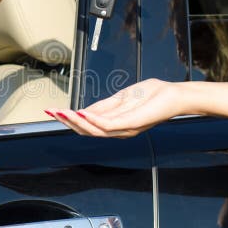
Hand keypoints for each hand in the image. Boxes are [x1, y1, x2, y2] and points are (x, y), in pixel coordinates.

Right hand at [45, 79, 181, 136]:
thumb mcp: (122, 98)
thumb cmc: (154, 96)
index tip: (54, 112)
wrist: (175, 96)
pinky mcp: (132, 123)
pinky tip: (82, 113)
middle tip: (52, 113)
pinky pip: (108, 125)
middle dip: (68, 122)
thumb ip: (104, 106)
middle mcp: (119, 131)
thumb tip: (83, 111)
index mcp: (116, 125)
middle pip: (88, 131)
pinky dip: (93, 119)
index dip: (70, 120)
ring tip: (62, 113)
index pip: (89, 126)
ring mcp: (126, 129)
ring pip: (95, 130)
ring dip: (76, 121)